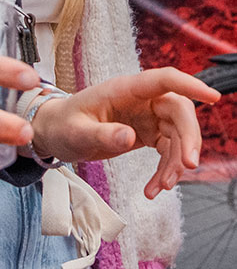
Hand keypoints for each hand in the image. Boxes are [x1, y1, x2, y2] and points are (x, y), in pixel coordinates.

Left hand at [30, 69, 215, 196]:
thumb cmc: (62, 124)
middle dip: (188, 139)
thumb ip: (101, 134)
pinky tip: (156, 188)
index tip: (212, 96)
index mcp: (125, 89)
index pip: (163, 79)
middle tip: (187, 166)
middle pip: (179, 112)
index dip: (190, 84)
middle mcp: (141, 100)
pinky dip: (167, 170)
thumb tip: (129, 137)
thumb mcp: (76, 132)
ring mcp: (146, 116)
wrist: (55, 133)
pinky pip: (168, 150)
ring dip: (176, 162)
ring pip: (178, 135)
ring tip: (164, 187)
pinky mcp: (147, 133)